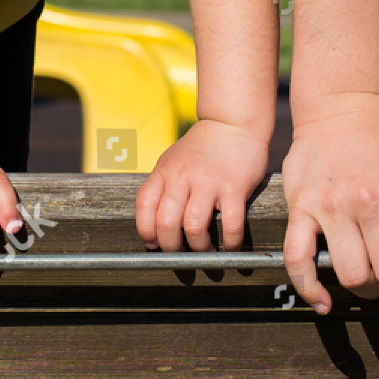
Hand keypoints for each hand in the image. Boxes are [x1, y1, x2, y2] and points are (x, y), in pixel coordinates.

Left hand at [135, 119, 270, 253]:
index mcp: (165, 171)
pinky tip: (230, 247)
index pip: (144, 206)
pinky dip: (230, 244)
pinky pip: (231, 225)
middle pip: (166, 223)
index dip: (146, 232)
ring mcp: (209, 182)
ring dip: (199, 248)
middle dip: (172, 248)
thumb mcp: (173, 160)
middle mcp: (183, 176)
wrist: (232, 122)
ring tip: (205, 251)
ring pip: (194, 228)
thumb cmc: (201, 148)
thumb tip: (154, 229)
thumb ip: (163, 188)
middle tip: (181, 255)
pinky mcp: (235, 187)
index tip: (155, 245)